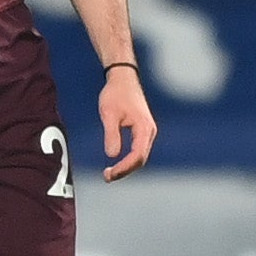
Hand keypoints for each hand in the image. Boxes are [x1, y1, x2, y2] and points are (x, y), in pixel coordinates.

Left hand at [97, 64, 157, 181]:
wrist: (123, 78)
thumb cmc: (116, 93)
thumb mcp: (109, 114)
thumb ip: (111, 134)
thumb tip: (112, 155)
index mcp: (144, 127)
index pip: (137, 155)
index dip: (124, 168)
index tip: (110, 174)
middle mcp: (149, 131)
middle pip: (141, 159)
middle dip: (125, 170)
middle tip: (107, 177)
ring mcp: (147, 131)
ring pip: (140, 156)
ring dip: (127, 167)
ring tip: (110, 173)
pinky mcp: (142, 130)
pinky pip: (138, 150)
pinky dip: (128, 160)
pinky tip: (117, 163)